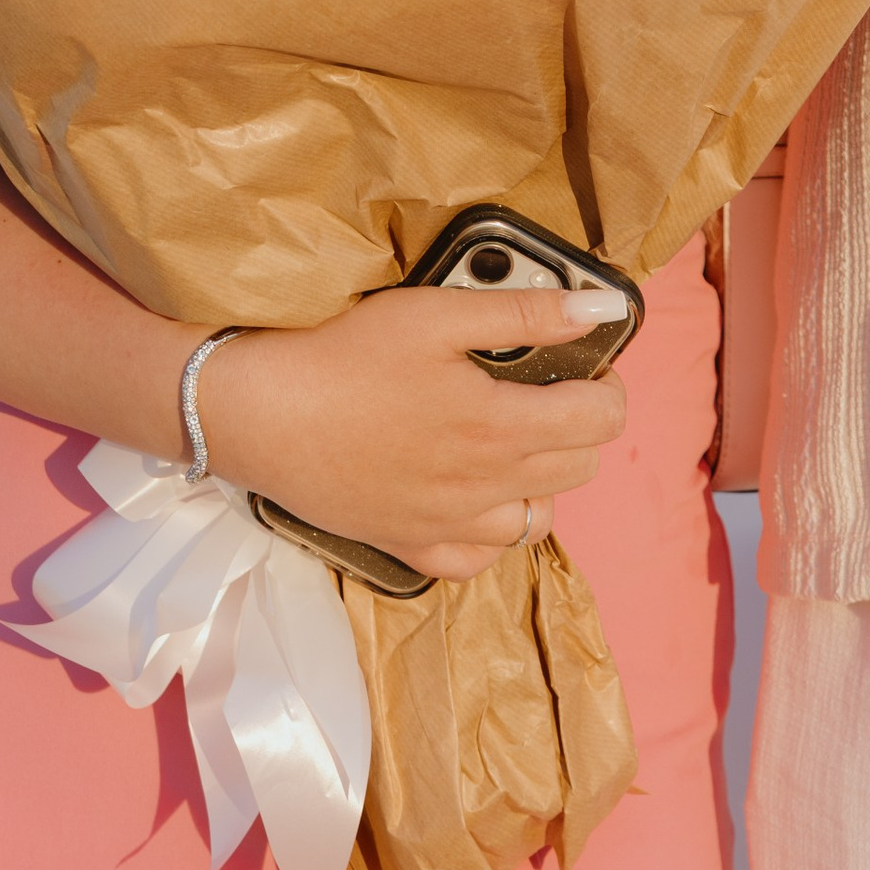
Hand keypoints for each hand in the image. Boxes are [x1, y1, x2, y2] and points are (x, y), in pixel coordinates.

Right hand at [192, 287, 629, 583]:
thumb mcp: (438, 315)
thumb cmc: (346, 355)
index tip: (586, 364)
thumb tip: (605, 309)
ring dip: (540, 481)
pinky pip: (478, 560)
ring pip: (535, 521)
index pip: (601, 421)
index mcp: (500, 427)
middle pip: (577, 469)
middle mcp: (485, 489)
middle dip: (579, 426)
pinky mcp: (408, 547)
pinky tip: (475, 496)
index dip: (608, 386)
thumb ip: (527, 313)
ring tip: (510, 439)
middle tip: (545, 390)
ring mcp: (447, 527)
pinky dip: (492, 532)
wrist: (261, 414)